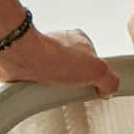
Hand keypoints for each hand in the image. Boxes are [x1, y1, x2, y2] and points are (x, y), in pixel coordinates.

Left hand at [0, 26, 120, 97]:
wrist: (23, 59)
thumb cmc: (55, 58)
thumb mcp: (97, 70)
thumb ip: (110, 80)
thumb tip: (109, 89)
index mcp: (79, 39)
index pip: (93, 61)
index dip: (93, 78)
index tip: (93, 89)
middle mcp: (60, 44)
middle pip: (73, 69)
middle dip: (73, 83)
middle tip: (72, 93)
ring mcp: (43, 54)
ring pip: (54, 76)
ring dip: (55, 87)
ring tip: (54, 94)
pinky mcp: (27, 65)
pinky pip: (37, 82)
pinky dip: (39, 90)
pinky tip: (40, 94)